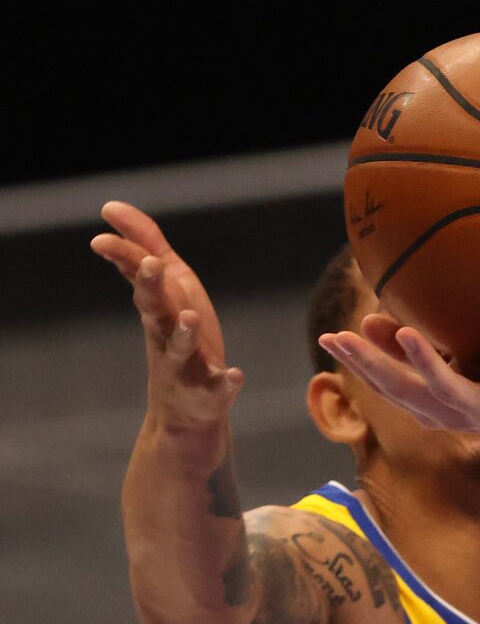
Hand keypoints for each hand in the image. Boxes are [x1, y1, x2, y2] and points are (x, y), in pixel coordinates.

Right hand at [91, 202, 243, 427]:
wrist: (185, 414)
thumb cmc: (176, 340)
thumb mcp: (167, 290)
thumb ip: (146, 248)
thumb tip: (112, 209)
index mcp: (159, 309)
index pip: (138, 279)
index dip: (123, 258)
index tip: (101, 240)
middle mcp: (166, 336)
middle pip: (155, 309)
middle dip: (151, 288)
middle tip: (150, 265)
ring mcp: (186, 367)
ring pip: (182, 349)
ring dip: (185, 334)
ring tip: (191, 318)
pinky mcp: (210, 394)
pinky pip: (218, 388)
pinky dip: (226, 382)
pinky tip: (235, 374)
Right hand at [320, 311, 479, 449]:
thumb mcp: (462, 369)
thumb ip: (420, 352)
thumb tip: (374, 321)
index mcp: (439, 407)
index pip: (389, 388)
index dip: (358, 366)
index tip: (328, 340)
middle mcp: (458, 414)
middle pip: (407, 393)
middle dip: (371, 367)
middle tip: (339, 339)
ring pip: (453, 392)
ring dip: (428, 365)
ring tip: (406, 333)